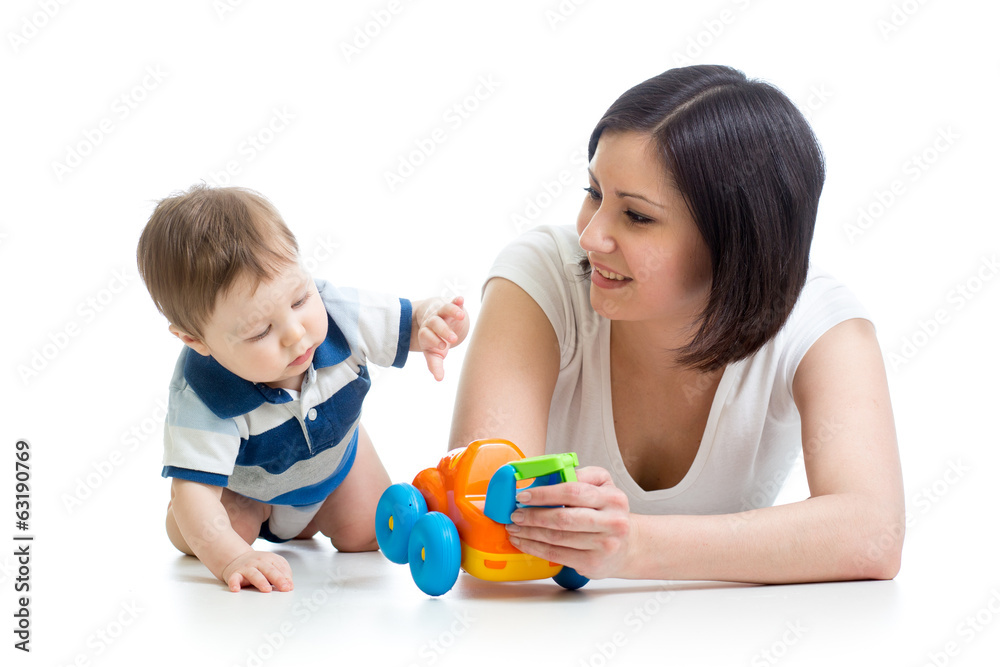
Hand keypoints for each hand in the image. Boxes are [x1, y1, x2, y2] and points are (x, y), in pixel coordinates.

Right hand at [220, 550, 293, 592]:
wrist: (237, 558)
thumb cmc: (258, 565)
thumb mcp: (272, 565)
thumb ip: (283, 573)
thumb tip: (290, 585)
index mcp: (270, 559)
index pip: (280, 567)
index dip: (286, 577)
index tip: (290, 586)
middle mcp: (258, 562)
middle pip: (269, 570)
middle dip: (278, 579)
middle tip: (284, 588)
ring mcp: (246, 567)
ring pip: (254, 574)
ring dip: (261, 582)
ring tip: (267, 589)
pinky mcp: (234, 574)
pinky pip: (234, 579)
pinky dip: (234, 584)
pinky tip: (236, 589)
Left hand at [415, 296, 468, 380]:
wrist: (436, 320)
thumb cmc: (436, 341)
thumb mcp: (434, 353)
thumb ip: (435, 365)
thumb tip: (439, 379)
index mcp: (426, 334)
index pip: (426, 336)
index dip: (433, 340)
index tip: (442, 347)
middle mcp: (432, 322)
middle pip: (435, 323)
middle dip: (443, 330)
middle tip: (453, 339)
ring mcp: (441, 312)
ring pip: (444, 310)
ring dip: (452, 311)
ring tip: (461, 316)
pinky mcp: (451, 305)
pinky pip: (453, 301)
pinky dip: (457, 301)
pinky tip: (461, 300)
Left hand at [505, 466, 633, 579]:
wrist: (628, 546)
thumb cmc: (608, 513)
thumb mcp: (603, 486)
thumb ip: (579, 476)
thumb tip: (545, 476)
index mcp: (612, 498)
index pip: (573, 492)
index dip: (544, 494)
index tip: (524, 496)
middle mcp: (612, 522)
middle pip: (563, 518)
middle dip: (533, 516)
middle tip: (515, 514)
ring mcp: (604, 545)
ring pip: (557, 538)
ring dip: (530, 533)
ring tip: (514, 528)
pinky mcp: (593, 563)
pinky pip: (557, 554)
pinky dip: (535, 548)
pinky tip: (524, 542)